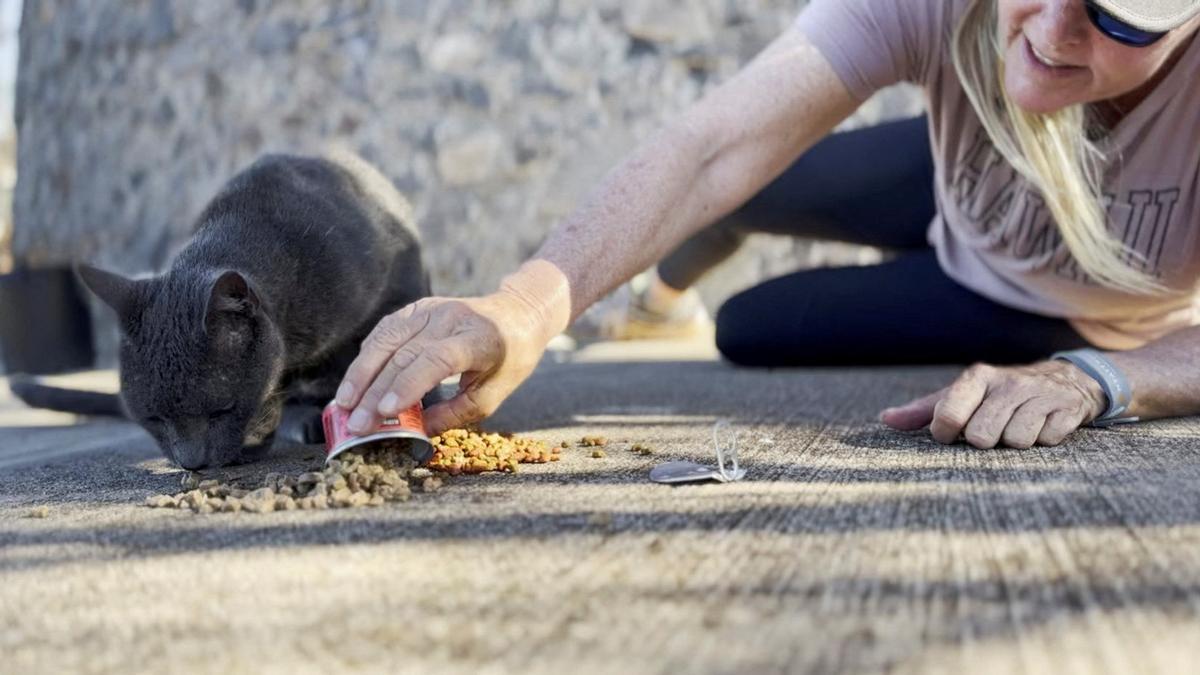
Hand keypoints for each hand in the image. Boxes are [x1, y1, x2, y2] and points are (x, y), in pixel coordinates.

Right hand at [335, 290, 555, 436]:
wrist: (518, 314)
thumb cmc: (509, 360)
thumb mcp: (492, 394)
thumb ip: (454, 414)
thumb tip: (414, 433)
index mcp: (478, 340)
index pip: (436, 360)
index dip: (409, 385)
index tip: (386, 412)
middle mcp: (451, 319)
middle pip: (404, 355)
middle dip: (375, 392)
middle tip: (356, 424)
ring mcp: (432, 309)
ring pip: (386, 340)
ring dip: (361, 373)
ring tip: (344, 404)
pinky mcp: (418, 307)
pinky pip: (386, 330)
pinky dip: (368, 355)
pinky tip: (355, 379)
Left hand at [878, 361, 1107, 448]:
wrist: (1064, 381)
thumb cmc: (998, 395)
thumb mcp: (962, 396)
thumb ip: (923, 410)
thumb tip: (886, 419)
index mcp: (977, 377)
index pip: (947, 417)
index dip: (947, 434)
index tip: (954, 433)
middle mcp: (1007, 383)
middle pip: (982, 437)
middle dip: (986, 440)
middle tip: (994, 429)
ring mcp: (1039, 394)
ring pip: (1016, 441)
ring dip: (1016, 442)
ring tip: (1020, 425)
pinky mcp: (1066, 408)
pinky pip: (1046, 441)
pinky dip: (1044, 440)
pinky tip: (1044, 425)